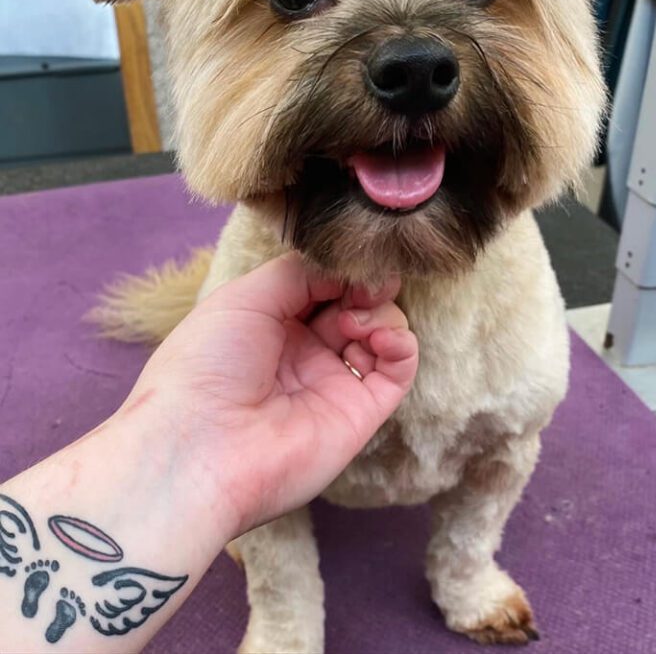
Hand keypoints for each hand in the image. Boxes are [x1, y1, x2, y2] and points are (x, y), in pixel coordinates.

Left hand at [118, 253, 417, 535]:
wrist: (199, 448)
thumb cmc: (207, 364)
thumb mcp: (244, 298)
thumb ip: (300, 272)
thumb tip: (347, 270)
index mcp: (273, 324)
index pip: (325, 285)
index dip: (342, 270)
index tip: (350, 263)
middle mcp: (306, 351)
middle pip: (357, 304)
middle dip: (366, 286)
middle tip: (362, 287)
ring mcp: (335, 381)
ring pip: (383, 332)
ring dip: (380, 313)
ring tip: (353, 321)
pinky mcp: (361, 412)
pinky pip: (398, 371)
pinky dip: (402, 344)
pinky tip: (380, 336)